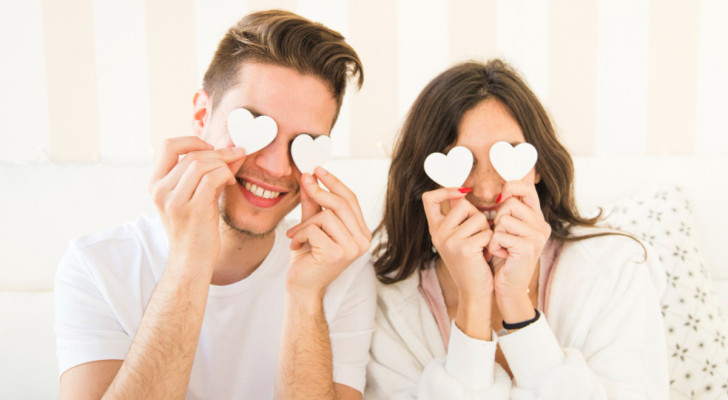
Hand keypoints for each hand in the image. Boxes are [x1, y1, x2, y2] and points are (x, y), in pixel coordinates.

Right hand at [149, 136, 245, 272]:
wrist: (192, 260)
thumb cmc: (195, 227)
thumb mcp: (194, 194)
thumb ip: (206, 171)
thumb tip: (231, 147)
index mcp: (155, 183)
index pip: (169, 146)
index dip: (193, 140)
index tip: (212, 147)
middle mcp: (160, 190)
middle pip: (192, 154)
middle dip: (219, 152)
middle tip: (236, 156)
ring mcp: (174, 200)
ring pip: (202, 164)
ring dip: (223, 165)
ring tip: (230, 176)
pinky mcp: (191, 209)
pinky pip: (211, 178)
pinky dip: (225, 175)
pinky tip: (229, 184)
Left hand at [285, 167, 370, 298]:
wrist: (302, 287)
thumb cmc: (308, 258)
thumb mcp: (312, 225)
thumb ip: (314, 203)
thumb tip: (310, 177)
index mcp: (361, 232)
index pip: (351, 200)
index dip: (334, 182)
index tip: (318, 169)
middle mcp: (362, 240)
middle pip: (341, 204)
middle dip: (319, 191)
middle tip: (303, 181)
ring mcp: (352, 249)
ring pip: (326, 216)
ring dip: (305, 224)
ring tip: (295, 236)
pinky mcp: (338, 254)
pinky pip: (315, 230)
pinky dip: (300, 235)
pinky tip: (295, 246)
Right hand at [422, 188, 493, 300]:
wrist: (475, 292)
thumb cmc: (472, 263)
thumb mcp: (459, 238)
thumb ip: (458, 217)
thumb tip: (461, 192)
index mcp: (435, 229)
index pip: (429, 199)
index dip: (444, 190)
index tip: (460, 193)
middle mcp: (438, 234)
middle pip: (463, 205)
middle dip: (477, 217)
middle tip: (478, 236)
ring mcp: (449, 241)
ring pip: (478, 217)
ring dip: (487, 231)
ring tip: (482, 247)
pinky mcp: (464, 249)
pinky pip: (487, 233)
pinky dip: (491, 243)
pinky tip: (486, 255)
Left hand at [487, 181, 550, 320]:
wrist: (508, 288)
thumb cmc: (504, 258)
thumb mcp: (505, 231)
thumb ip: (504, 211)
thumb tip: (489, 190)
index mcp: (537, 219)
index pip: (528, 189)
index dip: (513, 186)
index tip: (502, 194)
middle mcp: (541, 225)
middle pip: (510, 203)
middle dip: (497, 219)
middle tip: (501, 237)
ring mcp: (537, 236)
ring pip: (503, 219)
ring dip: (494, 235)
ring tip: (502, 247)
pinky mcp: (528, 247)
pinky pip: (499, 235)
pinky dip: (494, 246)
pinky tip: (502, 256)